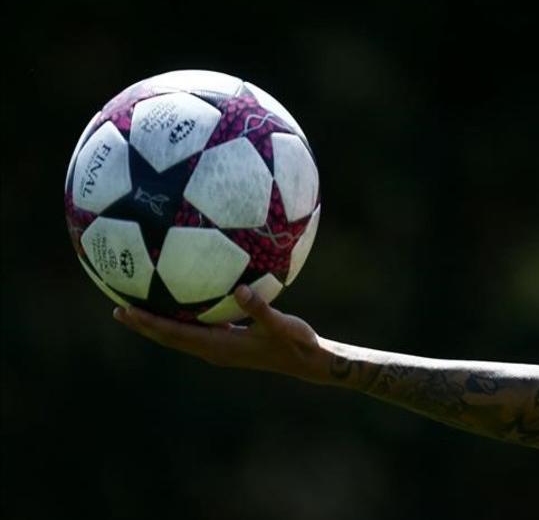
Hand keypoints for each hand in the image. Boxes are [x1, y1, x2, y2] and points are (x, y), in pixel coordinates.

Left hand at [113, 285, 327, 383]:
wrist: (307, 361)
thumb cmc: (296, 343)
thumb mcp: (280, 325)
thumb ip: (260, 308)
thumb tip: (240, 289)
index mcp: (220, 347)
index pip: (176, 335)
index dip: (150, 324)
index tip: (128, 311)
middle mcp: (214, 350)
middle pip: (170, 338)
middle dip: (144, 326)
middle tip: (118, 310)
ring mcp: (219, 349)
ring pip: (179, 337)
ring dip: (157, 326)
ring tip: (136, 310)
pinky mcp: (227, 344)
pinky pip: (195, 332)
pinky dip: (179, 321)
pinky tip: (179, 305)